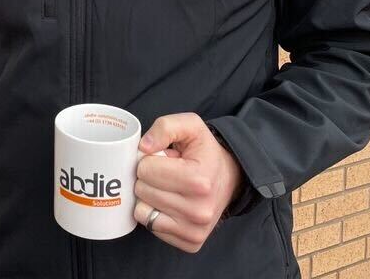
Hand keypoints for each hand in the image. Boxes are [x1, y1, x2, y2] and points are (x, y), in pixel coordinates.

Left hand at [133, 113, 244, 252]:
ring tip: (167, 187)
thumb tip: (143, 146)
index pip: (146, 169)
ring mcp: (195, 230)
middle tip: (164, 173)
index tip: (162, 158)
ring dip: (148, 196)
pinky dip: (153, 212)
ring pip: (142, 211)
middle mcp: (199, 210)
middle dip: (147, 177)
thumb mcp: (190, 126)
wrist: (228, 177)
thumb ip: (165, 127)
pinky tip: (168, 202)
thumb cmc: (204, 151)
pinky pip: (150, 226)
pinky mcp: (190, 243)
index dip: (148, 159)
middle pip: (142, 190)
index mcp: (199, 180)